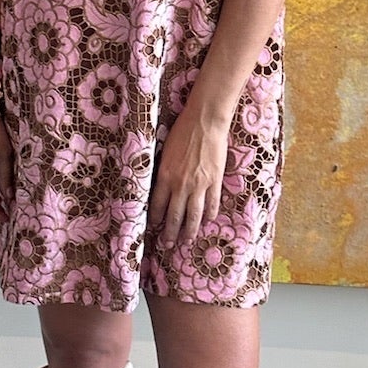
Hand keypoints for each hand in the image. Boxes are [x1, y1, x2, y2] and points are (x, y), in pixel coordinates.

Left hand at [147, 102, 229, 246]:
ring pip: (193, 215)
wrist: (204, 121)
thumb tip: (161, 185)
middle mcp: (181, 184)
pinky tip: (207, 221)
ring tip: (187, 242)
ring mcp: (199, 185)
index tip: (153, 228)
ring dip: (189, 231)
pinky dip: (209, 215)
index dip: (155, 219)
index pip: (157, 205)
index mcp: (165, 176)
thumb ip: (164, 171)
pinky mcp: (214, 181)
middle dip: (170, 233)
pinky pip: (212, 204)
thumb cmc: (182, 131)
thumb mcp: (165, 152)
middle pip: (174, 215)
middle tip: (167, 245)